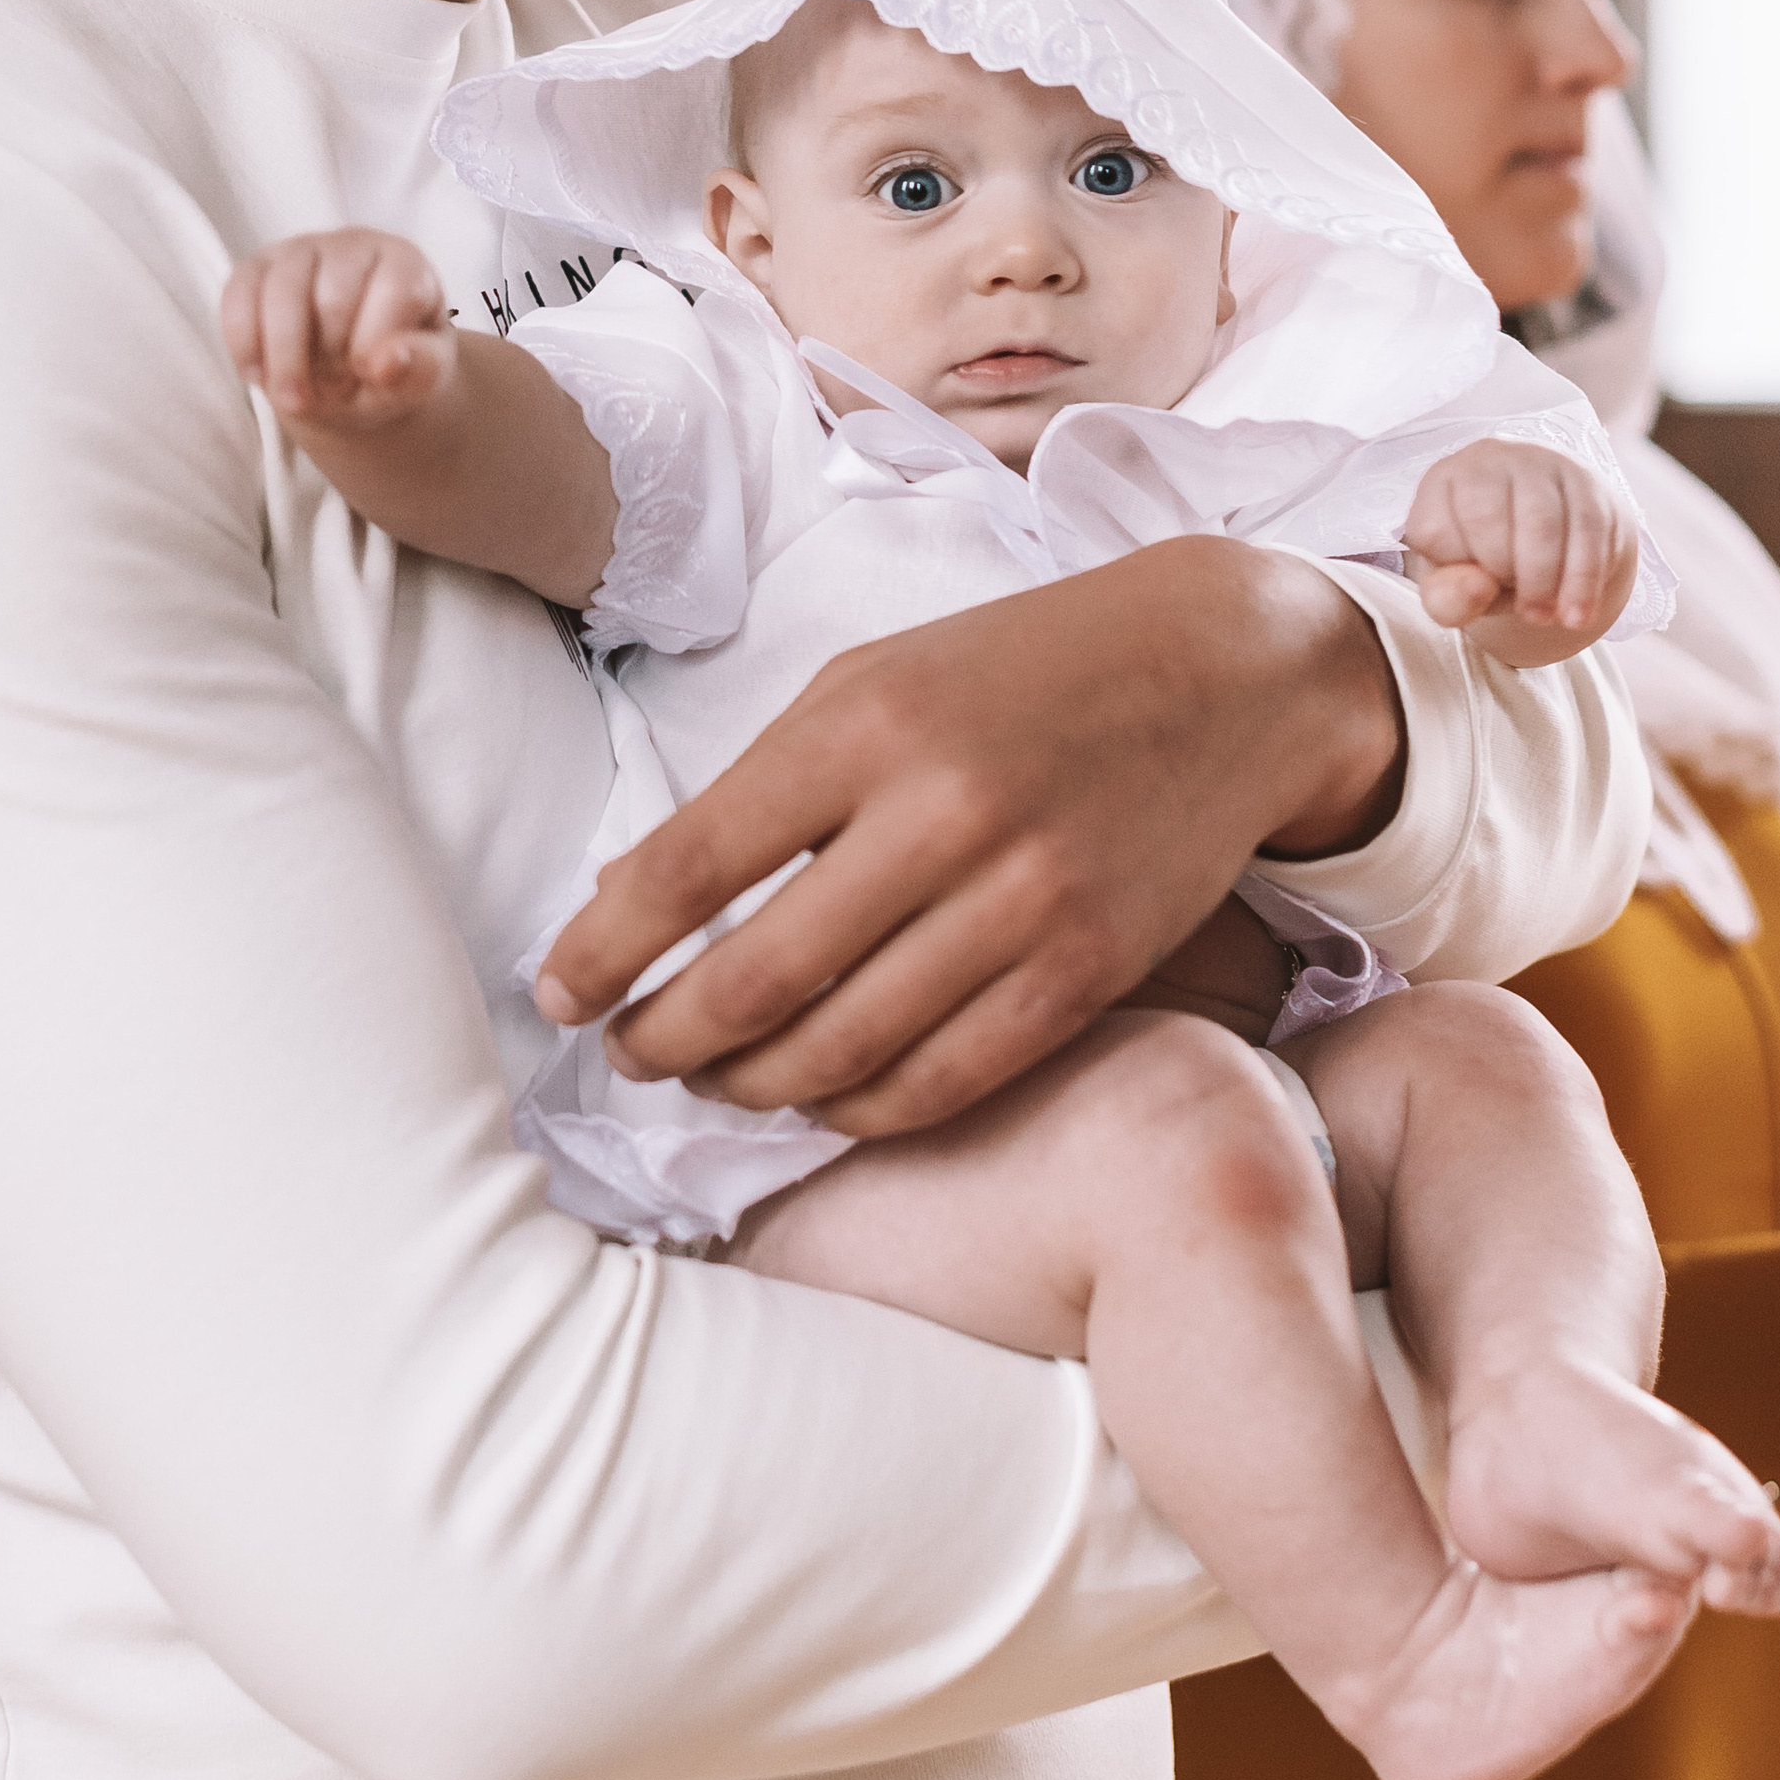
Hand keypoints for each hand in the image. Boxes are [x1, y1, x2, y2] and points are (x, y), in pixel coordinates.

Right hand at [222, 232, 455, 432]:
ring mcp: (300, 251)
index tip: (370, 378)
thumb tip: (387, 362)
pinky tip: (257, 376)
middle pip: (333, 297)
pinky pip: (237, 296)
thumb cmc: (390, 365)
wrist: (349, 372)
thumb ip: (419, 369)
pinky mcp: (256, 268)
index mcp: (404, 263)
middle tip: (337, 391)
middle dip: (332, 358)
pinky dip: (244, 344)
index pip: (395, 290)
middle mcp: (352, 245)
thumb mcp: (422, 376)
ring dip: (286, 358)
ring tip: (296, 400)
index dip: (378, 344)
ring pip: (281, 294)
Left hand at [536, 535, 1403, 1139]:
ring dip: (753, 1086)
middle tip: (629, 1052)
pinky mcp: (1087, 971)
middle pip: (757, 979)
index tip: (557, 993)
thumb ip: (760, 787)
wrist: (1222, 672)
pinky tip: (818, 1098)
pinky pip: (944, 1078)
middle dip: (666, 1038)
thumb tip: (628, 898)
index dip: (605, 948)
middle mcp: (941, 815)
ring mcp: (1024, 903)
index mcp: (864, 726)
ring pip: (845, 1050)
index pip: (691, 865)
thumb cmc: (1019, 673)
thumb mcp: (872, 685)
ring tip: (712, 1079)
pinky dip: (860, 1107)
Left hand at [1404, 442, 1634, 644]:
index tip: (1474, 590)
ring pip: (1541, 521)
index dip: (1455, 571)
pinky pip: (1587, 529)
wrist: (1552, 546)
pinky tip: (1577, 613)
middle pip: (1486, 515)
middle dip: (1502, 572)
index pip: (1433, 528)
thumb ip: (1447, 598)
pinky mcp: (1586, 481)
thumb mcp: (1454, 587)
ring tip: (1543, 617)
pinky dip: (1581, 580)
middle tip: (1518, 608)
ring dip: (1544, 581)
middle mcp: (1487, 461)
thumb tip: (1476, 589)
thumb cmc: (1488, 563)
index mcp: (1442, 483)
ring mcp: (1540, 464)